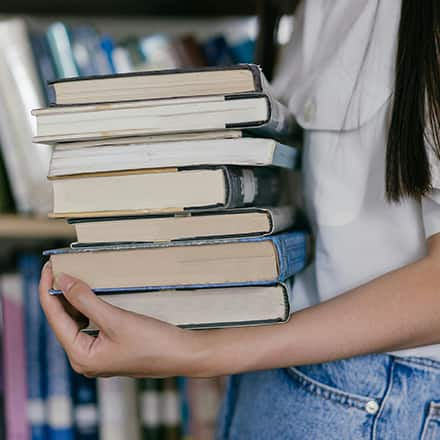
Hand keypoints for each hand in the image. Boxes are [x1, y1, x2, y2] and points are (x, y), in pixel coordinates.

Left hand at [39, 262, 206, 377]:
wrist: (184, 354)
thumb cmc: (153, 342)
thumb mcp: (116, 318)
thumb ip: (85, 300)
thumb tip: (62, 281)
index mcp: (81, 356)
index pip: (54, 318)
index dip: (48, 289)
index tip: (49, 266)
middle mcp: (85, 358)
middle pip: (63, 320)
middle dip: (60, 294)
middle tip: (61, 267)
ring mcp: (98, 354)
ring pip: (76, 322)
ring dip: (74, 299)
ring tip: (73, 276)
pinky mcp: (111, 348)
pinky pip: (90, 325)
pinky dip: (88, 308)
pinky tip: (92, 294)